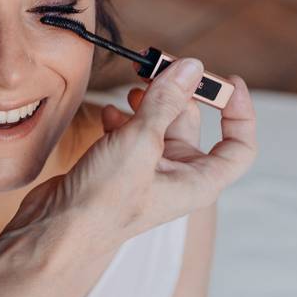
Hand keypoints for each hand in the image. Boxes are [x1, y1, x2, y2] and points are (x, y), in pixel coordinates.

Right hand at [5, 59, 255, 262]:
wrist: (56, 229)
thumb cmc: (102, 201)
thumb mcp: (139, 142)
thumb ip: (166, 101)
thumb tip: (190, 67)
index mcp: (198, 181)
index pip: (239, 145)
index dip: (240, 112)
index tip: (227, 82)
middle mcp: (177, 177)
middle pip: (191, 124)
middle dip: (175, 93)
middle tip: (157, 66)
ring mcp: (146, 173)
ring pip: (157, 125)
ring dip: (147, 103)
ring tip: (132, 87)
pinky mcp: (118, 169)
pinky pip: (130, 134)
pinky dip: (122, 119)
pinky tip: (107, 114)